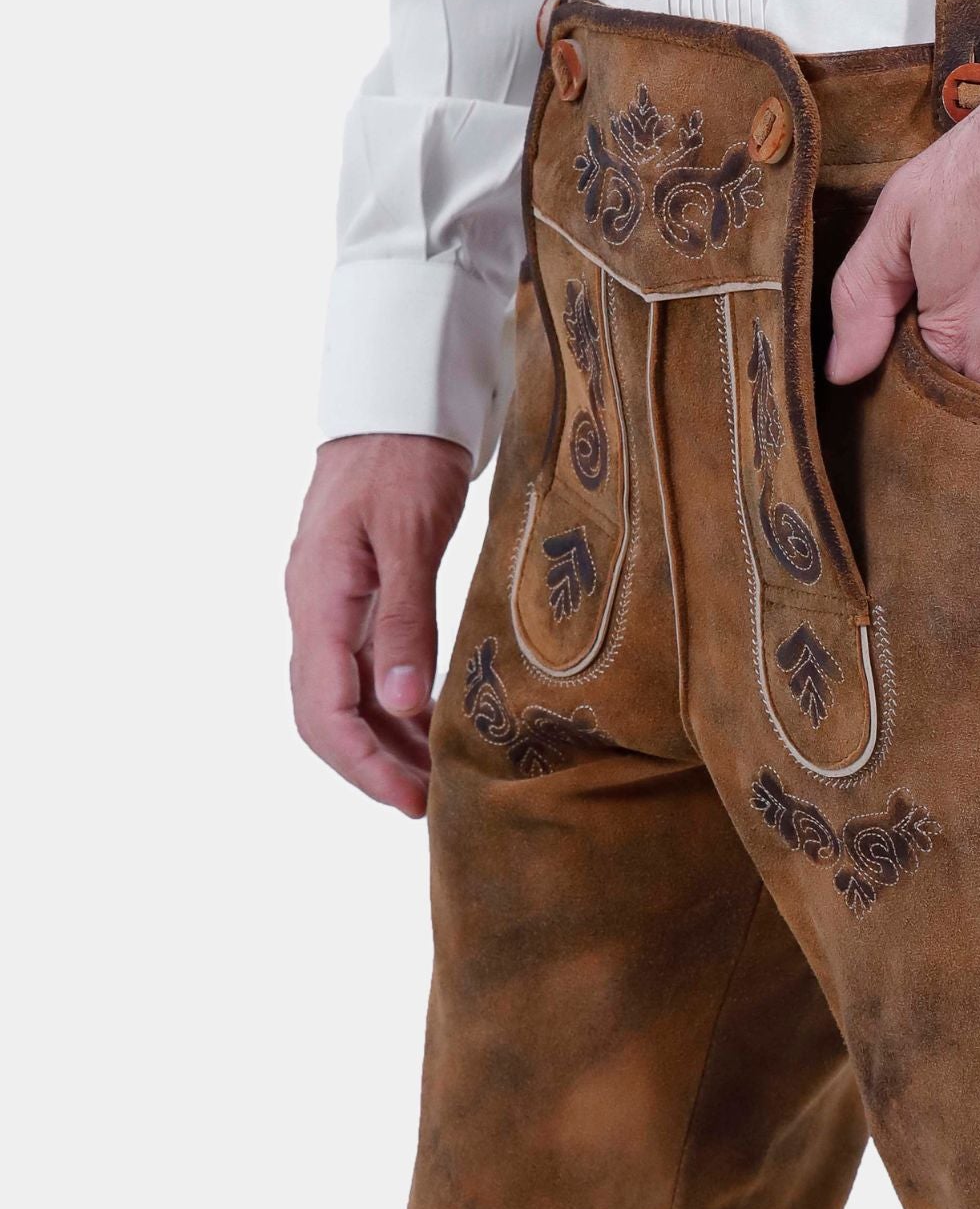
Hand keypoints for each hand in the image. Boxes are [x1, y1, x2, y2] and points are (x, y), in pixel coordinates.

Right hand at [287, 434, 472, 817]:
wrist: (396, 402)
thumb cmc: (405, 457)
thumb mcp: (412, 534)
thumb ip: (407, 618)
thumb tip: (401, 704)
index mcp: (317, 598)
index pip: (324, 707)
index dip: (364, 763)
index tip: (409, 800)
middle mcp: (315, 610)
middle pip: (324, 714)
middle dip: (370, 766)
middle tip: (427, 806)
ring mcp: (333, 605)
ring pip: (345, 696)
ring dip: (384, 743)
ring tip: (435, 779)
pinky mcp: (357, 597)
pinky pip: (364, 668)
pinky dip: (394, 707)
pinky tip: (431, 724)